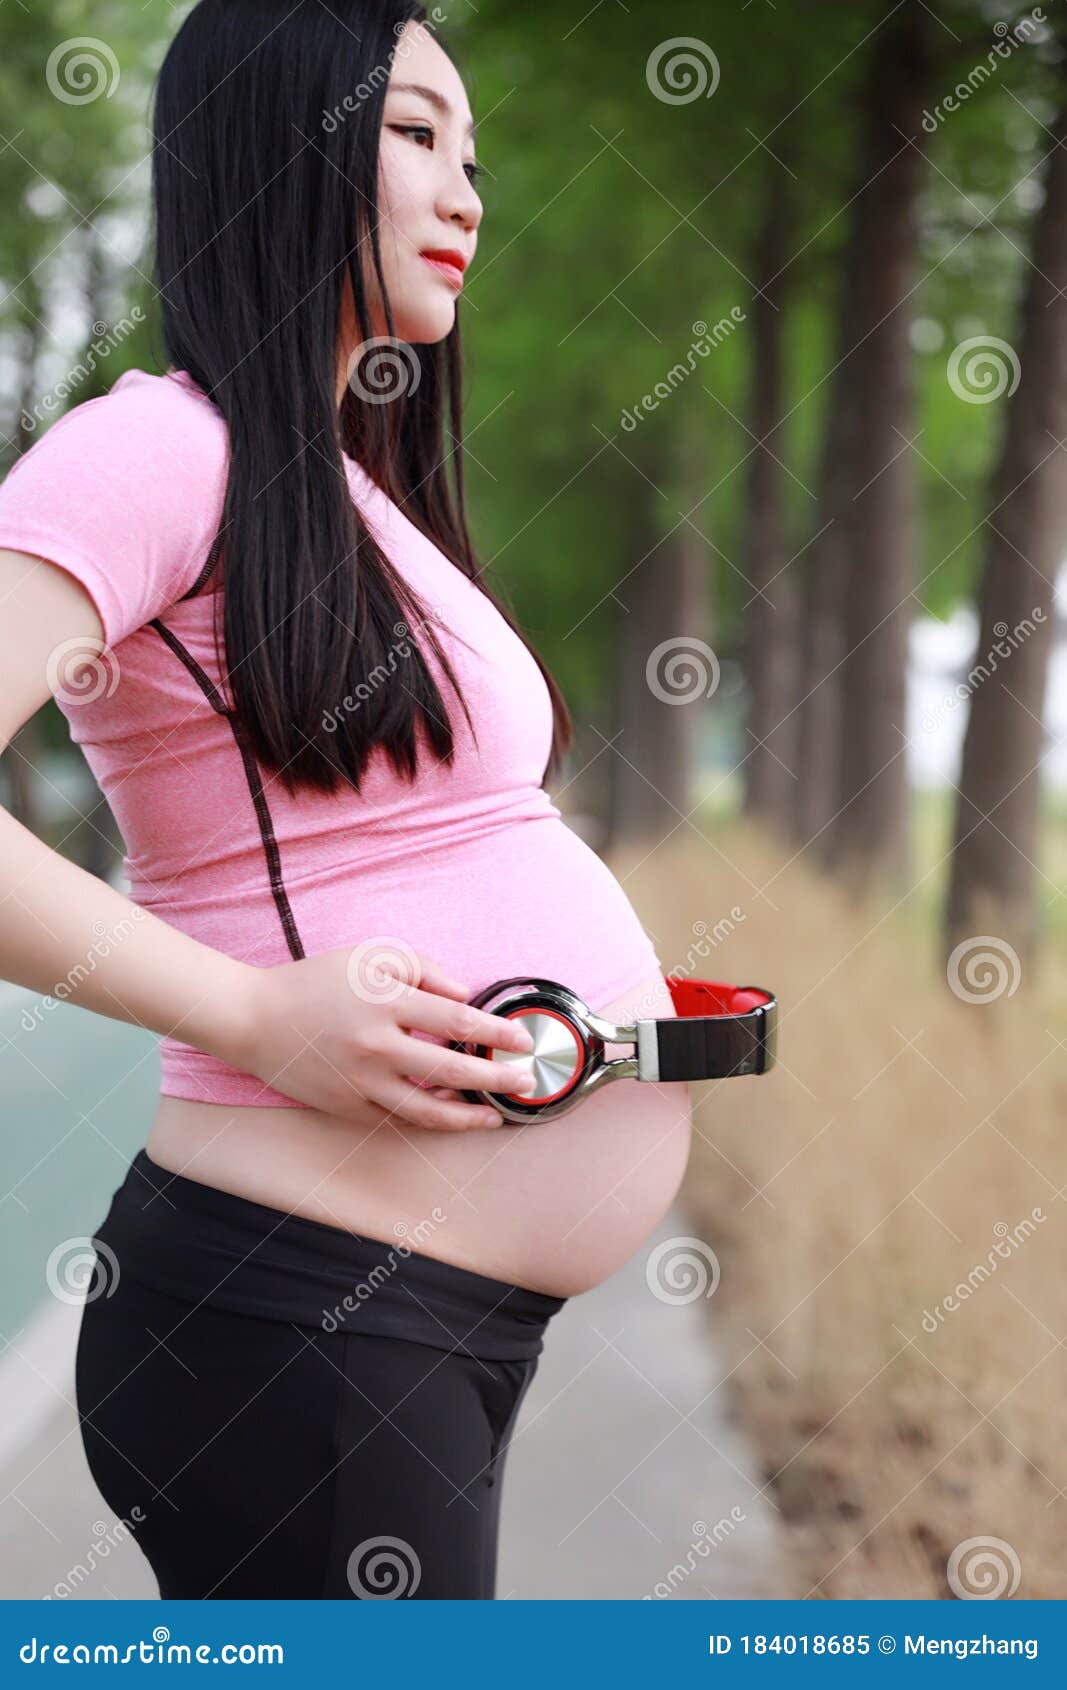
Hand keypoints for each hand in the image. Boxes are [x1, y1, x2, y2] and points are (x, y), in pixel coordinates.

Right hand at [231, 944, 537, 1130]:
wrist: (255, 1019)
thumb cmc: (316, 982)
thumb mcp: (370, 956)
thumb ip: (423, 970)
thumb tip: (464, 995)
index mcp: (385, 1002)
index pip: (456, 1021)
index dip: (496, 1033)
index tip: (522, 1039)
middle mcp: (376, 1046)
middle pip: (451, 1069)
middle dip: (495, 1077)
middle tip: (524, 1081)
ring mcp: (361, 1082)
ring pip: (427, 1109)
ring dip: (468, 1116)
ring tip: (495, 1115)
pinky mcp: (347, 1107)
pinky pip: (397, 1120)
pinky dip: (428, 1121)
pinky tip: (450, 1116)